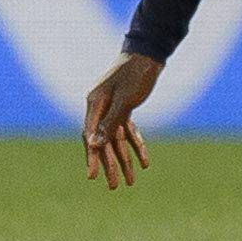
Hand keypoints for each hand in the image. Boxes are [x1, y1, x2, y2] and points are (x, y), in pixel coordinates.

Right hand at [82, 54, 160, 189]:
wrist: (150, 53)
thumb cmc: (137, 74)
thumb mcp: (126, 100)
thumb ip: (110, 122)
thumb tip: (94, 144)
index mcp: (94, 105)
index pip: (90, 137)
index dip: (92, 158)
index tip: (92, 177)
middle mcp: (100, 108)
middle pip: (103, 142)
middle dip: (110, 166)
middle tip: (114, 187)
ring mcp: (112, 108)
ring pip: (117, 140)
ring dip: (125, 160)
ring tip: (131, 182)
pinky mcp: (125, 108)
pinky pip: (128, 131)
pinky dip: (137, 145)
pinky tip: (145, 162)